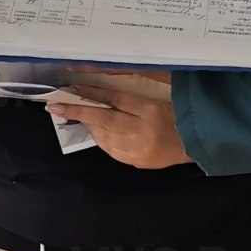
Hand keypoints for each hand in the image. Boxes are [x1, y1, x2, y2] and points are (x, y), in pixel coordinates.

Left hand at [49, 82, 190, 168]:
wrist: (195, 144)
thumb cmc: (177, 115)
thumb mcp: (158, 99)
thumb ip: (132, 95)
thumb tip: (99, 90)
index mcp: (151, 110)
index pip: (116, 99)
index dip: (92, 93)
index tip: (71, 88)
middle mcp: (143, 131)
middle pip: (104, 119)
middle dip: (78, 112)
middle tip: (56, 106)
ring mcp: (139, 150)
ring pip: (104, 136)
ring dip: (88, 125)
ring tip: (77, 115)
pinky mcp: (137, 162)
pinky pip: (111, 150)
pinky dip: (101, 139)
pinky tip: (96, 131)